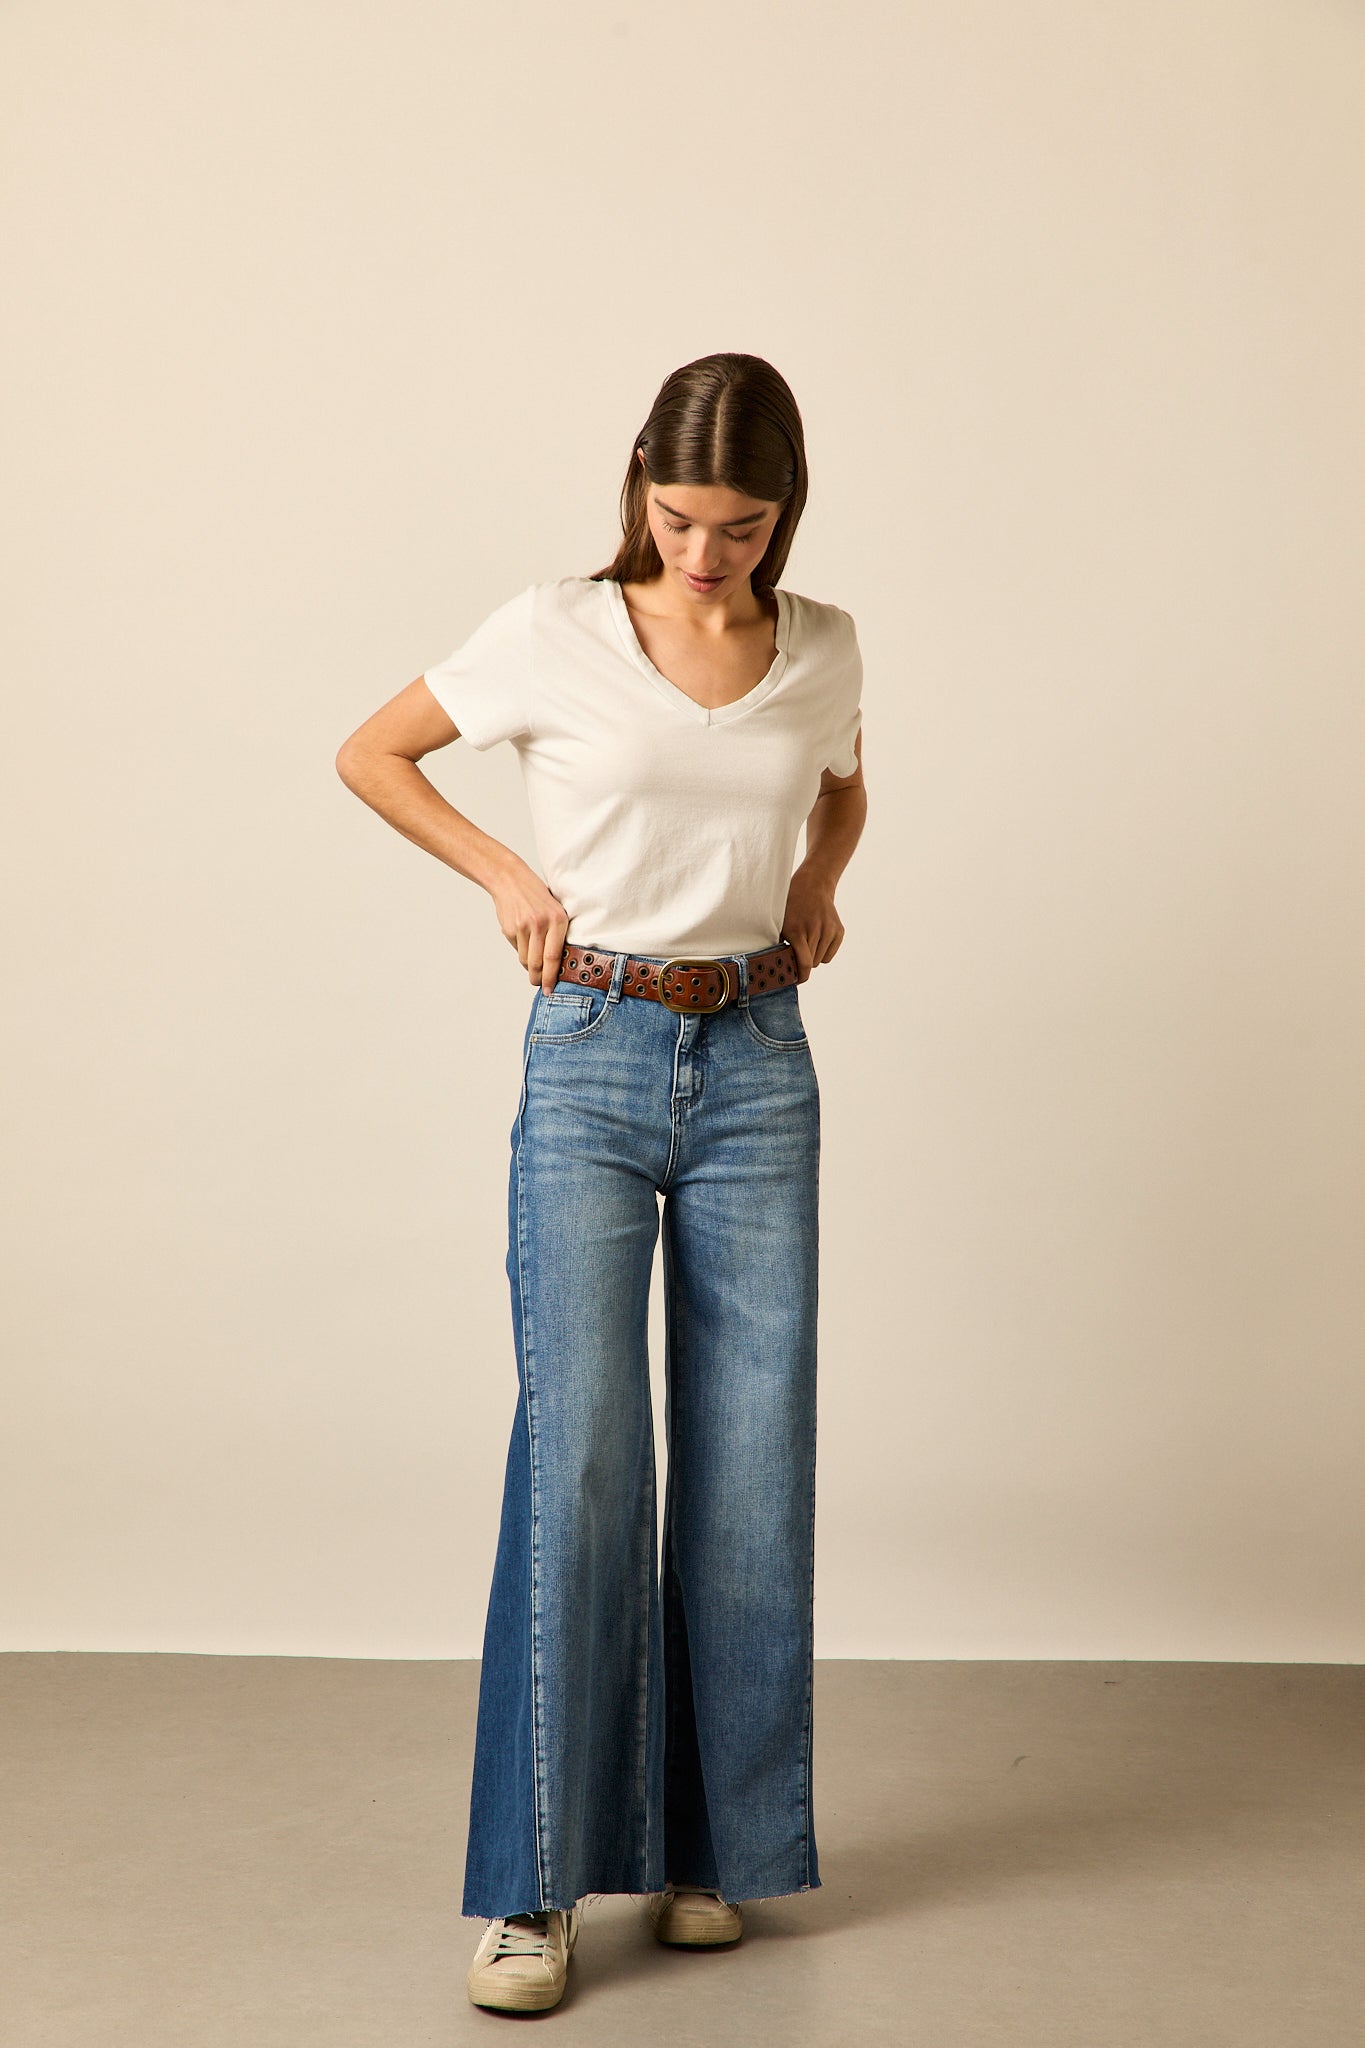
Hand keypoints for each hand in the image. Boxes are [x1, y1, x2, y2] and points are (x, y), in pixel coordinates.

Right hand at [489, 856, 572, 994]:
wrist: (510, 879)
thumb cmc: (536, 896)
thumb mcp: (554, 910)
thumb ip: (556, 933)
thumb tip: (555, 963)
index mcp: (558, 919)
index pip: (554, 956)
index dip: (552, 976)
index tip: (550, 989)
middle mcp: (541, 924)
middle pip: (538, 962)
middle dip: (538, 978)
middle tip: (539, 985)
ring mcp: (523, 927)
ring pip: (525, 959)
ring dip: (528, 966)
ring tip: (532, 965)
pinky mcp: (510, 929)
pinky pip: (517, 950)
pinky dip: (521, 952)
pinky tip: (523, 943)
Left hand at [779, 862, 845, 981]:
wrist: (813, 886)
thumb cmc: (790, 906)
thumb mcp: (778, 922)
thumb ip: (777, 944)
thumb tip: (773, 967)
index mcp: (797, 931)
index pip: (804, 964)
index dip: (800, 976)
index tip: (796, 981)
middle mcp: (815, 931)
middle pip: (812, 963)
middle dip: (804, 962)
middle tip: (797, 952)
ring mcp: (829, 930)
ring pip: (821, 960)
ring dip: (814, 956)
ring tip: (807, 941)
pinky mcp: (839, 930)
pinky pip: (830, 954)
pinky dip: (824, 951)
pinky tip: (817, 938)